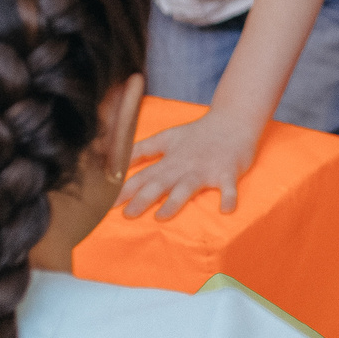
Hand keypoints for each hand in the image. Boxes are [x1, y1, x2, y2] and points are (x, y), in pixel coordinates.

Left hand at [121, 107, 262, 219]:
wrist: (233, 120)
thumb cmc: (197, 133)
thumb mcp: (166, 138)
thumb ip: (141, 150)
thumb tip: (114, 161)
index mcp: (168, 160)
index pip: (142, 176)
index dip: (124, 190)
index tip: (106, 205)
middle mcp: (184, 166)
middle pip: (160, 183)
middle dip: (143, 198)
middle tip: (128, 215)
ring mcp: (206, 169)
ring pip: (187, 187)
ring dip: (174, 201)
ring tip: (162, 217)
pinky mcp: (228, 172)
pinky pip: (229, 187)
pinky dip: (229, 197)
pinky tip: (226, 210)